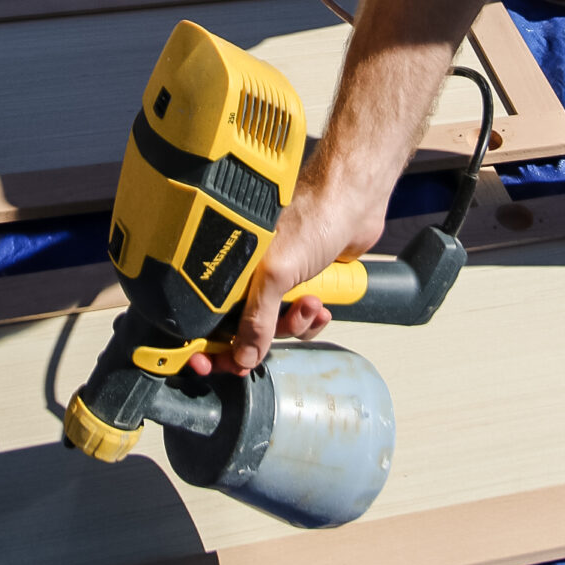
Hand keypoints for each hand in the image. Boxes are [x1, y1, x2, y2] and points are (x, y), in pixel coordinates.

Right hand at [187, 161, 389, 378]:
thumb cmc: (313, 216)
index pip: (209, 313)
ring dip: (296, 324)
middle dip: (264, 336)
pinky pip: (300, 317)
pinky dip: (312, 319)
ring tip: (311, 304)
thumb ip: (258, 317)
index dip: (211, 342)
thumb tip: (243, 355)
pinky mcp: (303, 282)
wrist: (355, 199)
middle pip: (244, 326)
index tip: (213, 364)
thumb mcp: (277, 272)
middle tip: (275, 338)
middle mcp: (250, 273)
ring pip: (276, 325)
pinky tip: (322, 306)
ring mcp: (278, 278)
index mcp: (233, 266)